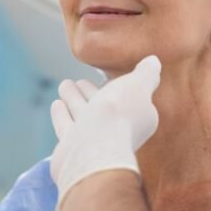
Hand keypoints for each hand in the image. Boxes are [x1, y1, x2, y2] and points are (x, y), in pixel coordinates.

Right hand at [49, 55, 161, 210]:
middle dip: (90, 92)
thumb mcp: (139, 85)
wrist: (93, 149)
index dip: (116, 87)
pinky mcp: (73, 148)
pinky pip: (67, 126)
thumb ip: (147, 74)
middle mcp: (116, 131)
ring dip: (74, 99)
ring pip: (82, 114)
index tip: (105, 77)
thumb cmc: (119, 115)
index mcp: (137, 119)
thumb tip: (154, 61)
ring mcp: (93, 141)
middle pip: (101, 106)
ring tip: (65, 85)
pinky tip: (57, 104)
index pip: (126, 99)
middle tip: (78, 81)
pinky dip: (62, 114)